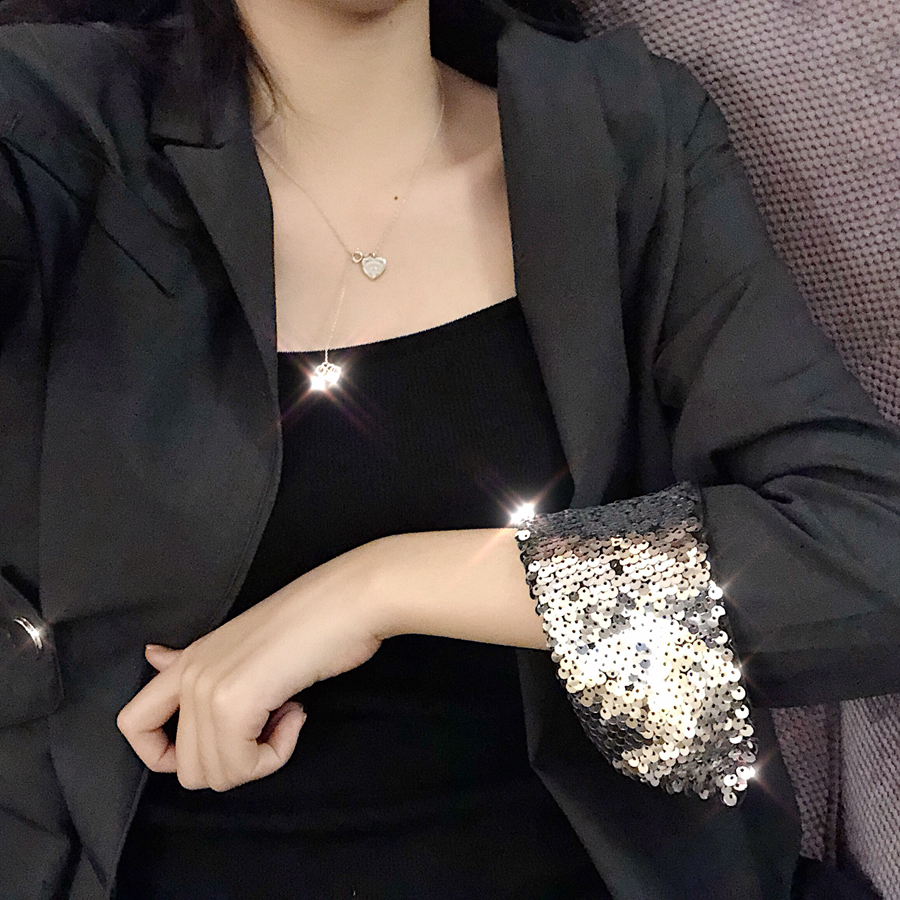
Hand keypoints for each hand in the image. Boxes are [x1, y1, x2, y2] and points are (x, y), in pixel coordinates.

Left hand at [116, 544, 385, 791]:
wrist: (347, 601)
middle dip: (237, 762)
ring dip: (260, 758)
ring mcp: (208, 688)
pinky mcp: (235, 703)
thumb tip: (154, 658)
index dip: (163, 756)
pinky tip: (296, 712)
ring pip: (216, 774)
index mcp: (189, 660)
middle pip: (187, 769)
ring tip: (287, 712)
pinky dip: (277, 753)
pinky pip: (244, 765)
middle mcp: (190, 674)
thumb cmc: (314, 621)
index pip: (132, 725)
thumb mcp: (244, 643)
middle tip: (273, 721)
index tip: (218, 744)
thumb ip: (196, 661)